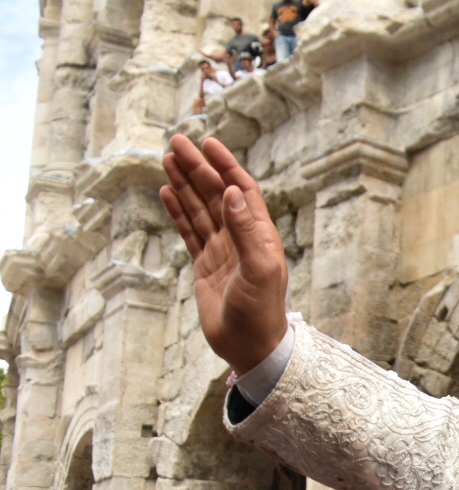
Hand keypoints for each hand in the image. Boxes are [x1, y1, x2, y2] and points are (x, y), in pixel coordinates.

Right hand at [160, 136, 289, 372]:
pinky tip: (167, 192)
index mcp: (260, 234)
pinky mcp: (205, 265)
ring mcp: (222, 250)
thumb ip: (246, 231)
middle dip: (197, 168)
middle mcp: (242, 237)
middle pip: (215, 193)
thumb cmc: (261, 311)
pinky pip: (189, 231)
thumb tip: (231, 193)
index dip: (225, 165)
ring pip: (200, 209)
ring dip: (185, 184)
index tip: (208, 144)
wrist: (250, 346)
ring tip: (167, 160)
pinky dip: (178, 211)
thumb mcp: (259, 270)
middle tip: (175, 143)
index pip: (241, 189)